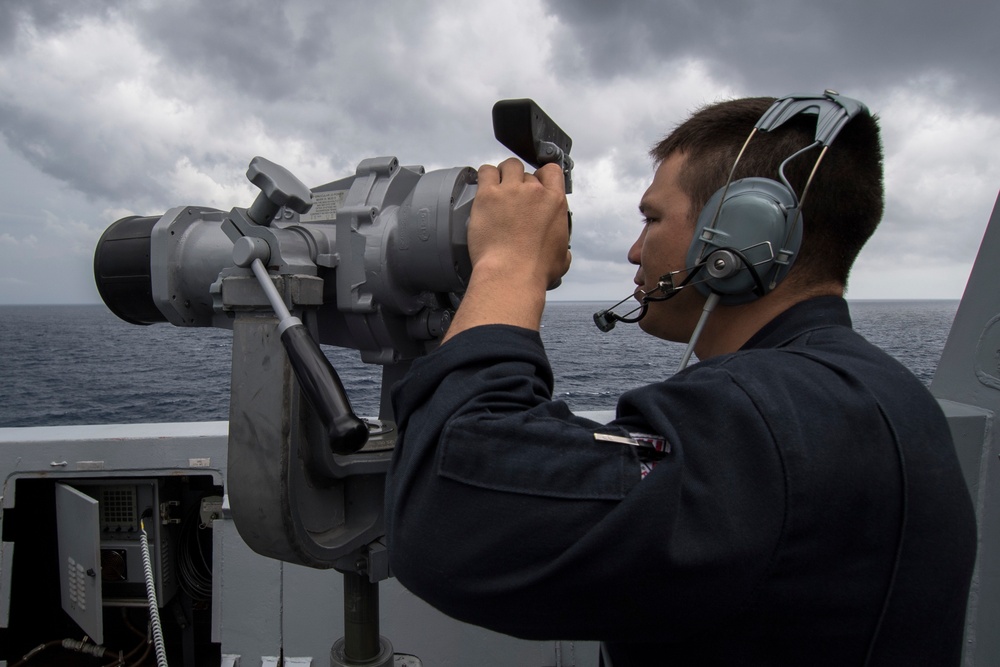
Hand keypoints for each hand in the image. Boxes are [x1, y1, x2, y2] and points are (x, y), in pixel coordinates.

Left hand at [441, 158, 570, 341]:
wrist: (510, 274)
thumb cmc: (535, 271)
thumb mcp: (561, 260)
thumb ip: (563, 248)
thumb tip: (563, 252)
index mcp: (555, 202)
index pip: (551, 171)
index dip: (541, 177)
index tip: (535, 187)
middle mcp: (534, 191)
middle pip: (526, 172)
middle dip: (519, 183)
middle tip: (512, 199)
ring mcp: (510, 190)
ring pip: (508, 166)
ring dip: (503, 175)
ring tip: (497, 189)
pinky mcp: (487, 195)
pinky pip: (485, 172)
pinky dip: (485, 176)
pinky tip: (484, 187)